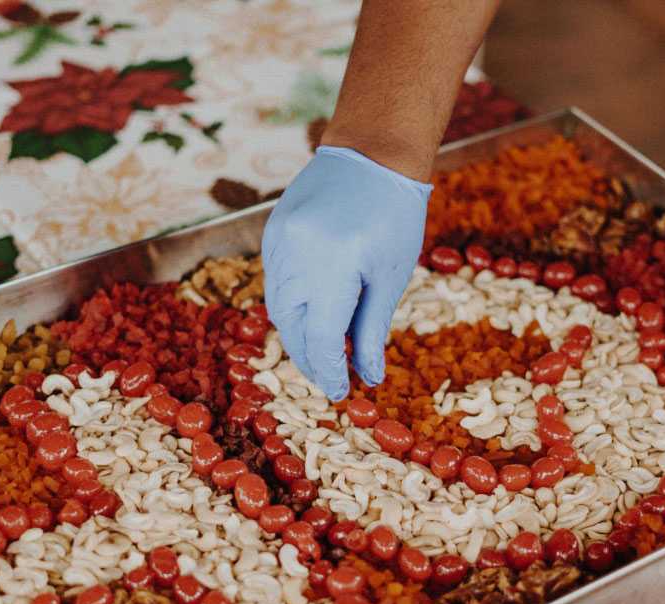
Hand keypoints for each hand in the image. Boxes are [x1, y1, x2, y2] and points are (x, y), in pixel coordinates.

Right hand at [263, 146, 431, 400]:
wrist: (370, 150)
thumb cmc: (393, 213)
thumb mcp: (391, 275)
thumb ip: (372, 328)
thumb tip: (366, 376)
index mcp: (334, 265)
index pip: (321, 337)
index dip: (330, 371)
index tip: (341, 392)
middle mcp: (296, 254)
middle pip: (292, 326)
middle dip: (310, 358)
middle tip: (331, 379)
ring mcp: (277, 242)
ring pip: (278, 307)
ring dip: (298, 335)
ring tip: (323, 353)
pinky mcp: (271, 233)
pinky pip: (275, 282)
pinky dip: (292, 305)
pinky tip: (312, 315)